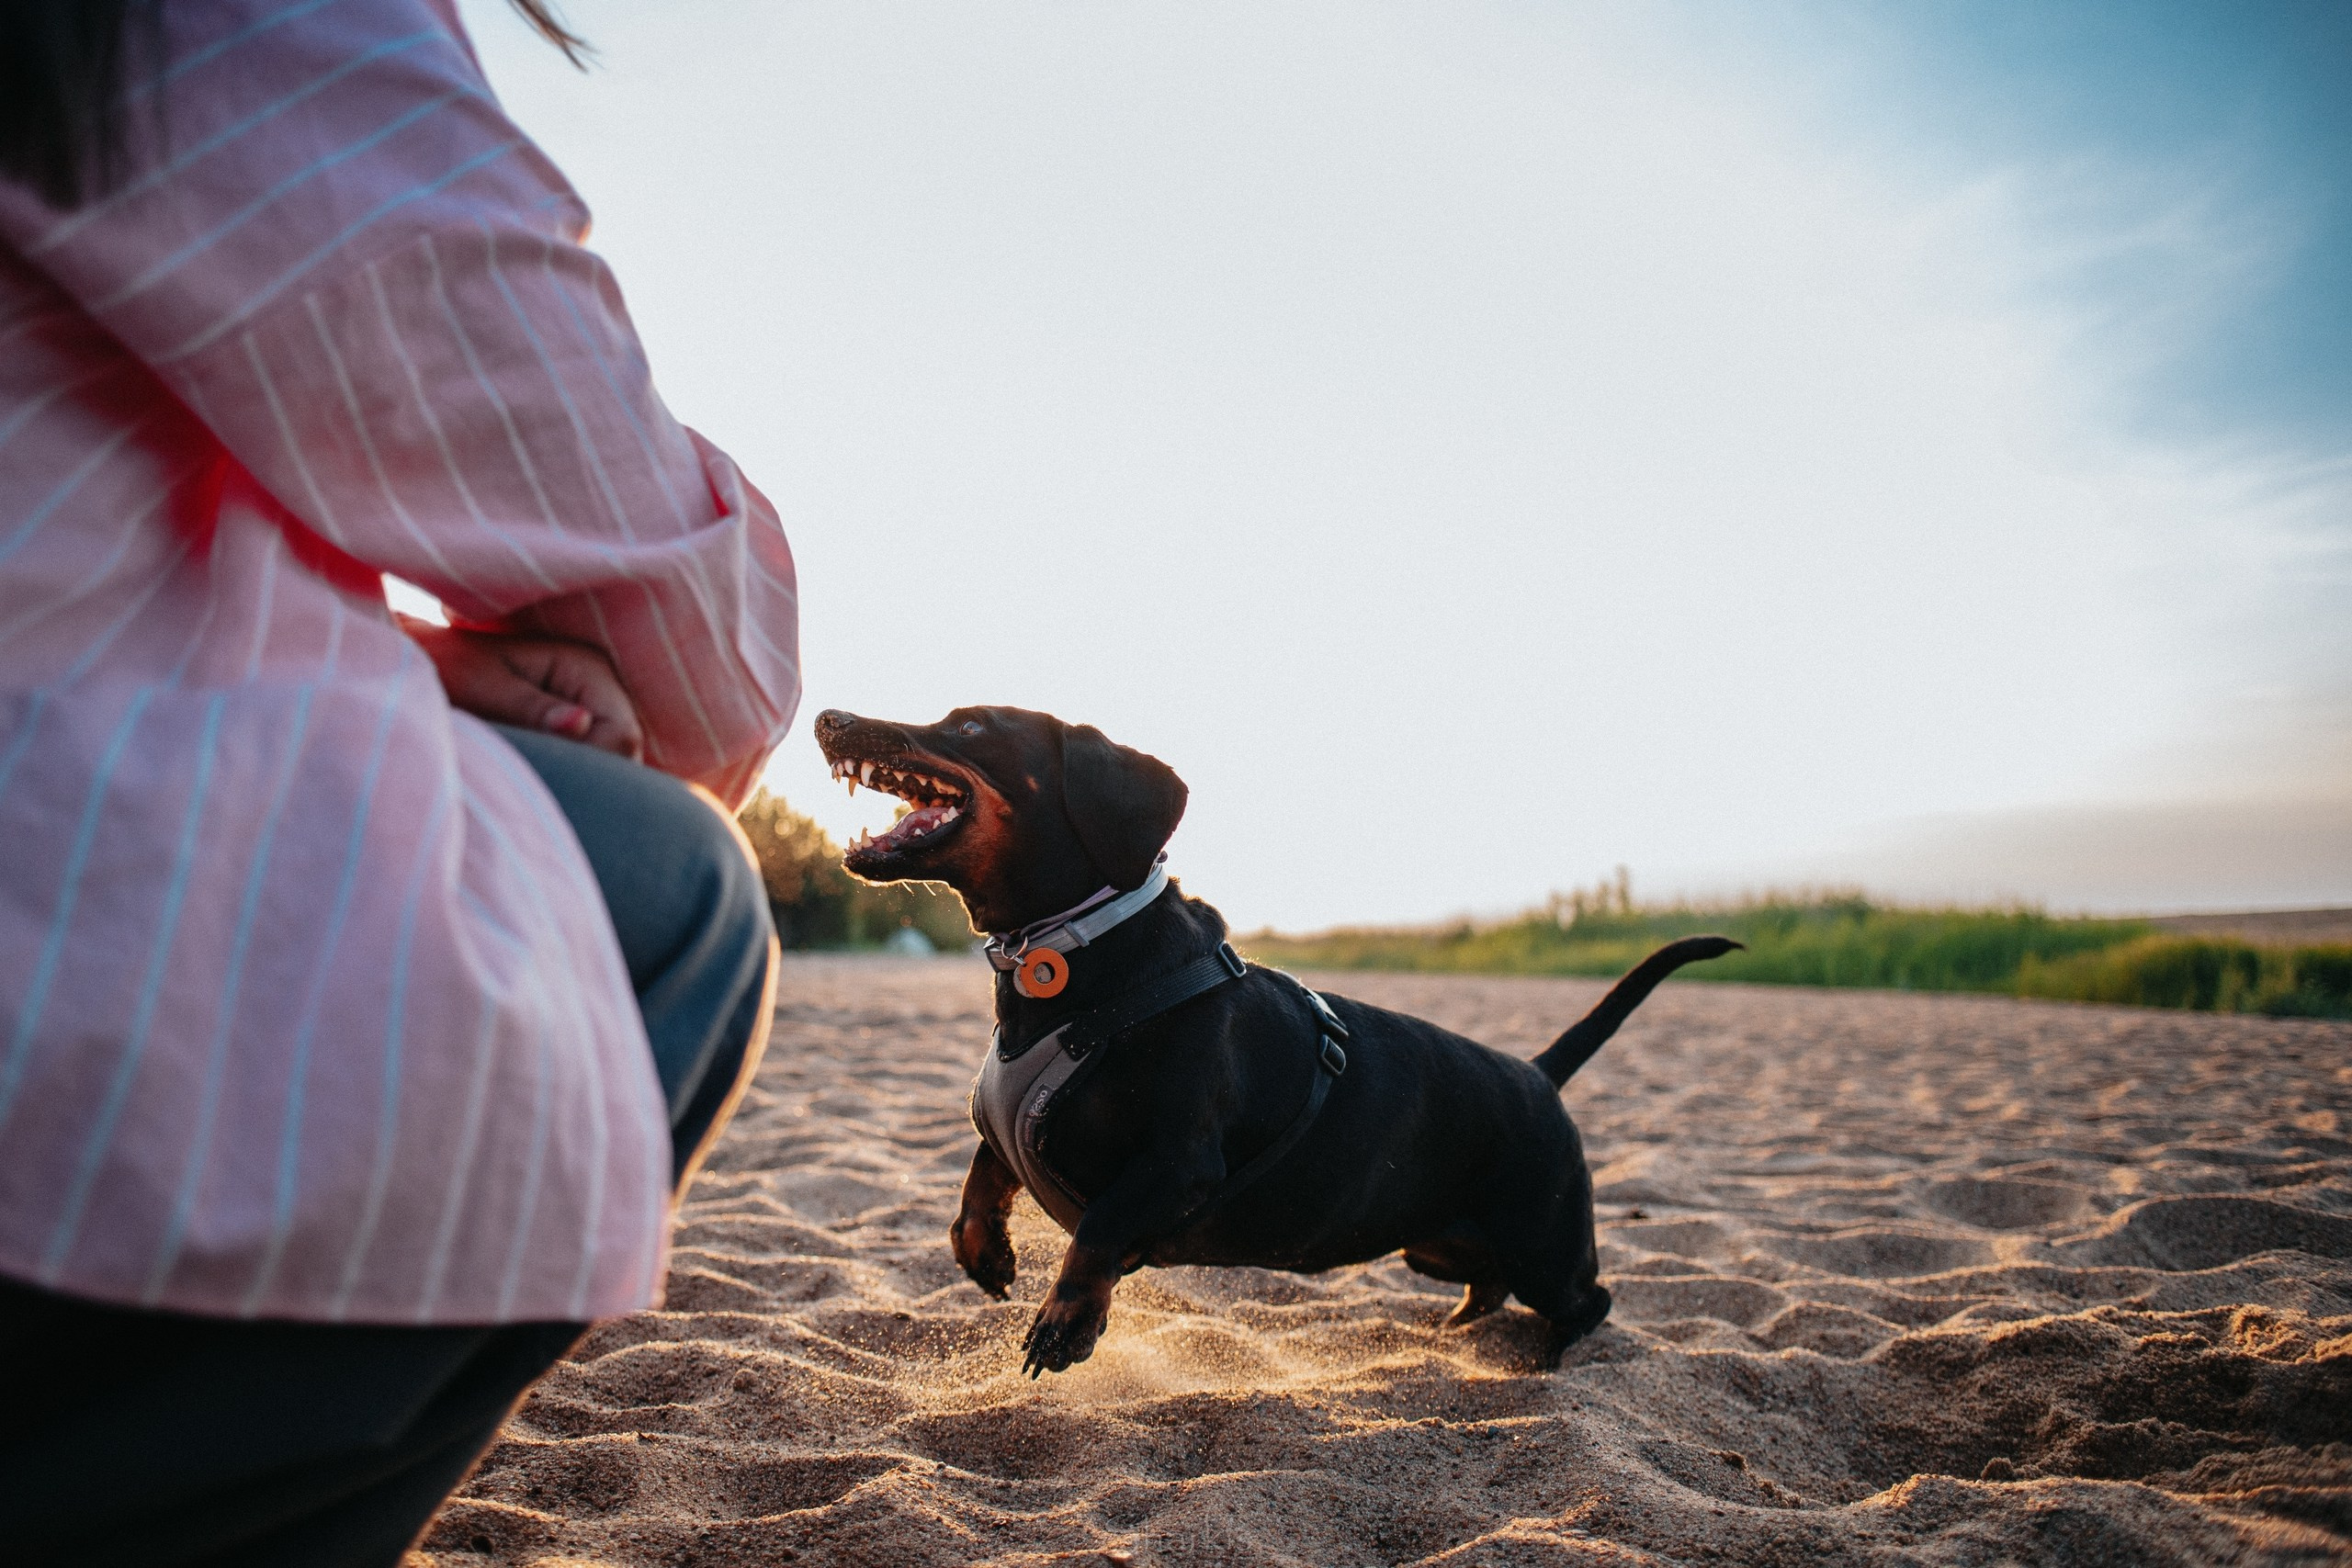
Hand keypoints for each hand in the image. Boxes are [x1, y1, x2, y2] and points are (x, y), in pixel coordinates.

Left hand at [399, 616, 644, 760]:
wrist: (419, 666)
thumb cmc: (442, 670)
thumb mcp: (481, 688)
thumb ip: (531, 708)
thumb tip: (579, 723)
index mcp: (586, 665)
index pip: (622, 734)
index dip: (592, 764)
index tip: (543, 774)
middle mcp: (599, 686)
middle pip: (624, 753)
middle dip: (587, 776)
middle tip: (533, 782)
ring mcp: (593, 708)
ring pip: (612, 764)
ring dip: (578, 779)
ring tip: (530, 779)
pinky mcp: (578, 729)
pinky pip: (593, 765)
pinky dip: (571, 779)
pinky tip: (539, 782)